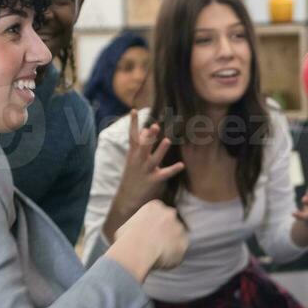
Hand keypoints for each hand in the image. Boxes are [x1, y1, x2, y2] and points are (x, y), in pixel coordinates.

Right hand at [107, 112, 184, 237]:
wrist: (126, 197)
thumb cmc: (132, 175)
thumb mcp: (133, 158)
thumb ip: (139, 144)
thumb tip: (144, 130)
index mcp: (133, 154)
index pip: (132, 136)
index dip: (133, 124)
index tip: (134, 110)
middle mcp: (138, 161)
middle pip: (143, 147)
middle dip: (149, 137)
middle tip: (155, 126)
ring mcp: (145, 171)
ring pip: (154, 159)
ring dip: (161, 150)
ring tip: (168, 140)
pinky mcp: (153, 180)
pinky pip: (164, 174)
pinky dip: (172, 169)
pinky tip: (181, 165)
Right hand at [111, 200, 188, 276]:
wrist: (137, 248)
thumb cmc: (127, 239)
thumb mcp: (125, 228)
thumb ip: (135, 228)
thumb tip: (131, 236)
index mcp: (155, 206)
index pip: (158, 215)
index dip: (153, 227)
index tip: (147, 236)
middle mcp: (169, 214)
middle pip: (169, 224)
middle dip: (164, 234)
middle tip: (153, 247)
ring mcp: (178, 228)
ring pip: (175, 239)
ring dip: (168, 248)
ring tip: (154, 257)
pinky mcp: (183, 243)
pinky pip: (178, 253)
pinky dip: (171, 259)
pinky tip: (160, 263)